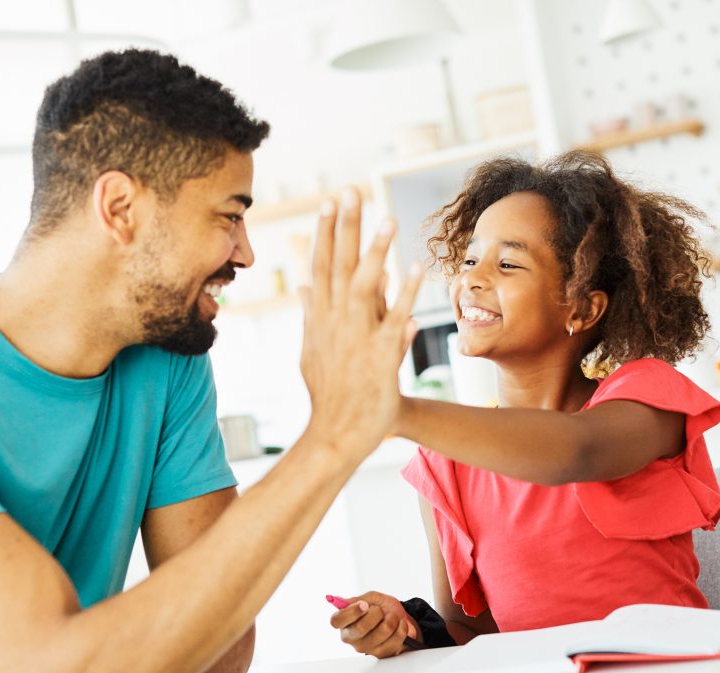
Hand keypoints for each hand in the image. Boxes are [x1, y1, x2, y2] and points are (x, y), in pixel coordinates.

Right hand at [299, 188, 421, 462]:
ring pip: (365, 286)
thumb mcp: (311, 351)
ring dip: (375, 251)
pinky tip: (417, 270)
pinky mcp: (379, 356)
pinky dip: (407, 294)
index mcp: (319, 318)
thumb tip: (302, 288)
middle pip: (339, 265)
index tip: (330, 201)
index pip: (321, 265)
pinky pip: (395, 319)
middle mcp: (334, 322)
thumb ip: (310, 316)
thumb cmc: (328, 393)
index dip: (326, 232)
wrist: (336, 434)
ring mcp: (356, 338)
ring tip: (387, 219)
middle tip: (352, 191)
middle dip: (345, 226)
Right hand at [329, 591, 420, 658]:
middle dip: (376, 613)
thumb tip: (340, 601)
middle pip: (360, 628)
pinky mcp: (381, 654)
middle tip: (380, 610)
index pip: (337, 621)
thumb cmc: (382, 608)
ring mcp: (366, 648)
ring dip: (392, 619)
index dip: (351, 612)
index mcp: (345, 622)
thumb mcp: (371, 598)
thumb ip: (358, 599)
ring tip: (392, 617)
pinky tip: (399, 625)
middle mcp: (352, 637)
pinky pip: (395, 639)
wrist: (400, 618)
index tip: (364, 605)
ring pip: (382, 632)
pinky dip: (401, 628)